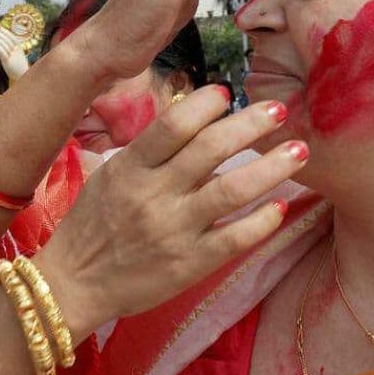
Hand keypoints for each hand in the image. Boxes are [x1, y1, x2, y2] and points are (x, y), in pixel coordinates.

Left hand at [0, 26, 28, 79]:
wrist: (23, 78)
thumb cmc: (18, 68)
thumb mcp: (15, 57)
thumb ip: (9, 49)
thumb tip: (0, 41)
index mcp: (19, 49)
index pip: (12, 37)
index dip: (4, 31)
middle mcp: (17, 52)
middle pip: (8, 40)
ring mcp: (13, 57)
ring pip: (5, 46)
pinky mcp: (9, 63)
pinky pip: (3, 54)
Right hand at [33, 86, 306, 336]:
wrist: (74, 282)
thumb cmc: (92, 223)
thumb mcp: (111, 176)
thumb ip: (149, 152)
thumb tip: (195, 121)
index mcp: (131, 167)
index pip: (173, 125)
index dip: (205, 104)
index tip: (226, 93)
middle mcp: (153, 194)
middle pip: (210, 149)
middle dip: (251, 124)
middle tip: (279, 110)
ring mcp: (173, 230)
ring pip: (232, 191)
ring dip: (271, 168)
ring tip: (299, 151)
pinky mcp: (189, 264)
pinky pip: (235, 239)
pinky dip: (262, 221)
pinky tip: (280, 206)